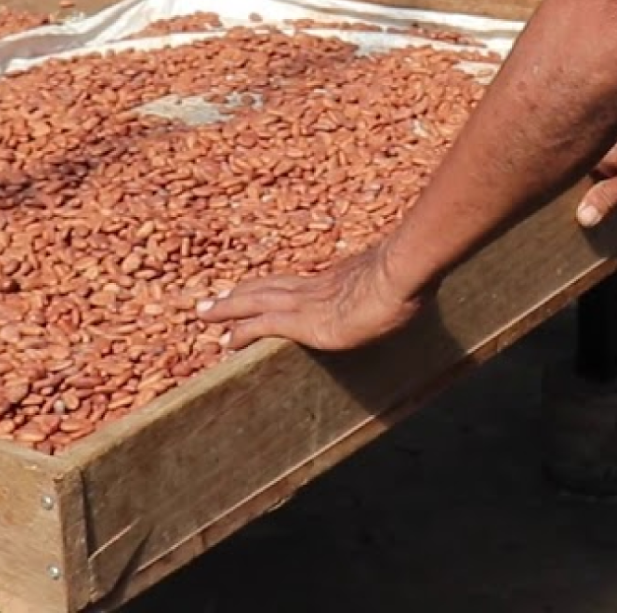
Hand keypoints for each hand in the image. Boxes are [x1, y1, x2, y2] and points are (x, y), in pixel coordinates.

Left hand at [198, 243, 424, 351]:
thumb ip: (393, 286)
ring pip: (254, 302)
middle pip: (265, 287)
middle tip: (211, 300)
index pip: (292, 283)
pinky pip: (261, 326)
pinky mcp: (302, 322)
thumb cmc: (407, 276)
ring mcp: (305, 303)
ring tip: (204, 314)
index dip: (270, 287)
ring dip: (227, 308)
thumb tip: (412, 286)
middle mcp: (313, 288)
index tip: (254, 292)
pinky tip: (225, 341)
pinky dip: (241, 332)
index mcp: (333, 280)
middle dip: (238, 295)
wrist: (401, 274)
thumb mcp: (398, 282)